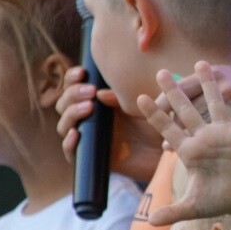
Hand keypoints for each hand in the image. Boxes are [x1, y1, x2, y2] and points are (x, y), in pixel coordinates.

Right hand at [57, 66, 162, 180]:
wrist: (166, 151)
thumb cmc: (156, 124)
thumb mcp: (139, 105)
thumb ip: (119, 98)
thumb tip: (98, 93)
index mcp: (97, 102)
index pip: (73, 87)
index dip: (72, 78)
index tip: (82, 72)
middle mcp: (88, 119)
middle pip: (64, 104)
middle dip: (73, 94)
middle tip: (90, 92)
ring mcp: (88, 138)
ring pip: (64, 125)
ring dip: (72, 114)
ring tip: (88, 107)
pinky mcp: (90, 157)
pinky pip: (70, 152)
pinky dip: (69, 143)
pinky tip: (76, 133)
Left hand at [137, 61, 230, 225]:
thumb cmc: (218, 200)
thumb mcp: (194, 207)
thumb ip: (173, 212)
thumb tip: (151, 222)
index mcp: (190, 151)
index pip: (168, 129)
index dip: (155, 115)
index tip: (139, 100)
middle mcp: (205, 137)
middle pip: (186, 110)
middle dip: (173, 92)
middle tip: (160, 73)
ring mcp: (225, 133)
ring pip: (214, 103)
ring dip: (209, 84)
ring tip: (201, 63)